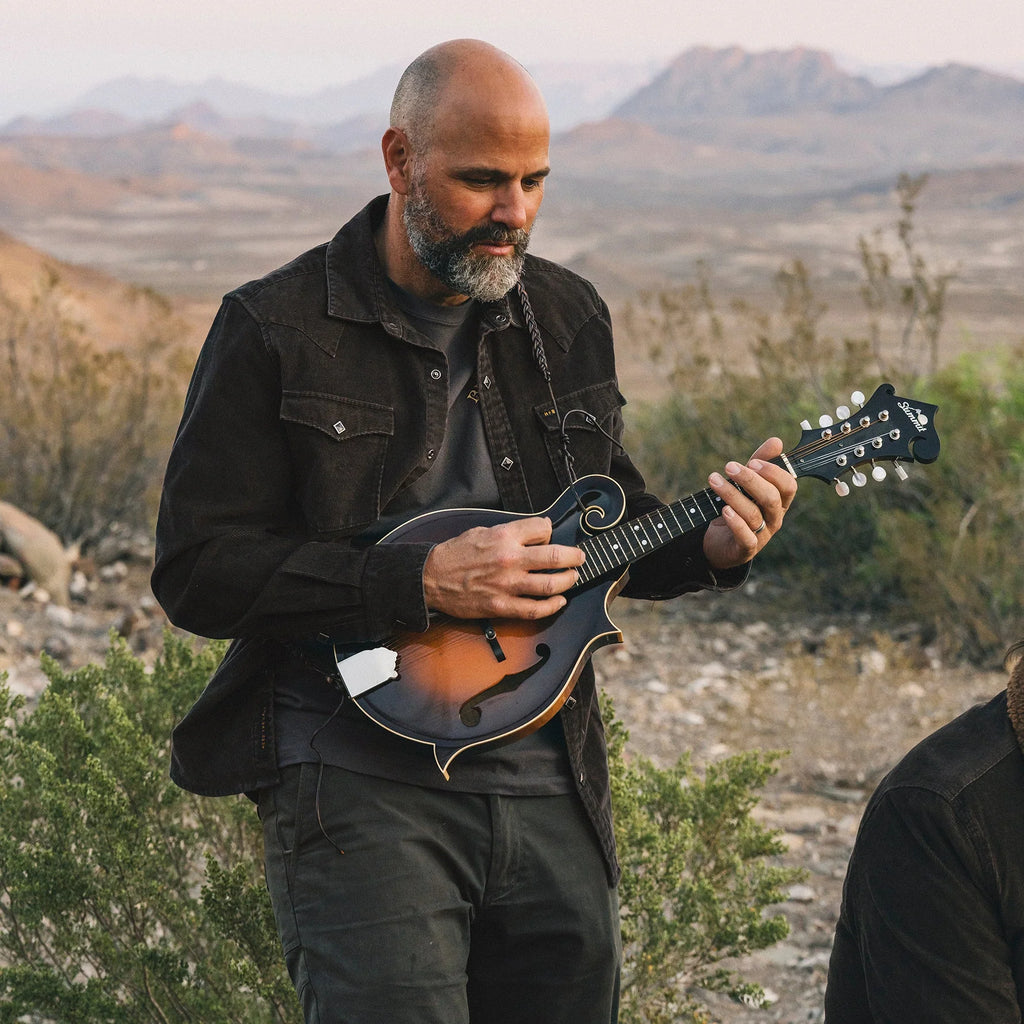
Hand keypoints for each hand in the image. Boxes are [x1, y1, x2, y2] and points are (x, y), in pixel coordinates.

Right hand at [423, 516, 584, 620]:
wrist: (432, 578)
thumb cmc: (456, 554)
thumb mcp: (483, 530)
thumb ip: (512, 530)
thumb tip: (539, 529)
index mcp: (504, 536)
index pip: (543, 528)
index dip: (551, 531)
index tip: (551, 536)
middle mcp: (510, 559)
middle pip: (556, 556)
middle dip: (574, 557)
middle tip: (579, 557)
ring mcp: (507, 585)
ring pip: (551, 584)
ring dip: (568, 581)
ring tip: (572, 578)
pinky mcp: (502, 606)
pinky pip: (535, 609)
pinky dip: (552, 606)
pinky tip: (559, 601)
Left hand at [702, 437, 796, 569]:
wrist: (720, 541)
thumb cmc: (737, 508)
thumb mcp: (746, 484)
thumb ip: (759, 462)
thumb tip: (777, 441)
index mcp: (779, 501)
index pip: (788, 486)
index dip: (773, 472)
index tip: (752, 461)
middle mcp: (774, 518)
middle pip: (771, 498)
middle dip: (750, 480)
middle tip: (729, 466)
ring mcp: (762, 535)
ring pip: (753, 514)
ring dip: (732, 495)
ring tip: (714, 481)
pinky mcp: (747, 549)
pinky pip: (746, 537)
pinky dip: (736, 523)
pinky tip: (724, 510)